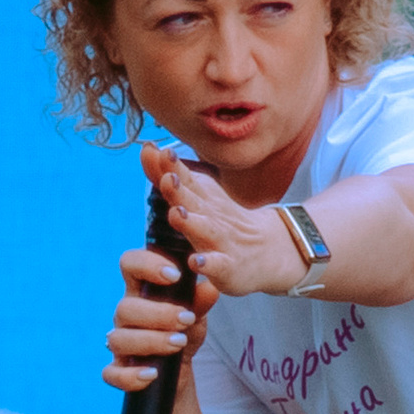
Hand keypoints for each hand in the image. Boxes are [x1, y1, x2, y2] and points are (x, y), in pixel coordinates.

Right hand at [104, 149, 216, 391]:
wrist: (179, 370)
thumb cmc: (188, 325)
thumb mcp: (204, 304)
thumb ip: (205, 288)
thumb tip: (210, 283)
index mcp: (147, 284)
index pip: (134, 261)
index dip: (150, 263)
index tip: (177, 272)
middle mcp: (130, 308)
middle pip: (125, 300)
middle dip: (155, 307)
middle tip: (185, 314)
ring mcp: (124, 338)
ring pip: (117, 334)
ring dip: (150, 338)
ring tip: (181, 341)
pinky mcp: (125, 370)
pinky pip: (112, 372)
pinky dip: (129, 374)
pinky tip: (152, 375)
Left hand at [154, 145, 310, 299]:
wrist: (267, 251)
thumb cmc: (221, 222)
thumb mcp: (196, 196)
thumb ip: (168, 176)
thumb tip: (146, 147)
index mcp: (201, 198)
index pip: (184, 180)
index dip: (172, 167)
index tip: (161, 152)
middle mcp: (210, 216)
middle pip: (193, 201)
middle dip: (179, 190)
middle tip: (167, 178)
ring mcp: (220, 242)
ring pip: (205, 231)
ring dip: (191, 223)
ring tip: (177, 215)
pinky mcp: (228, 267)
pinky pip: (218, 265)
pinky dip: (208, 263)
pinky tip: (196, 262)